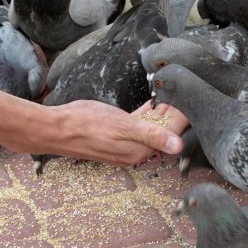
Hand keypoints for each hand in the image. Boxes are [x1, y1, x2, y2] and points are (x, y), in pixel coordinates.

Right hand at [39, 100, 188, 166]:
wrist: (57, 128)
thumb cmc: (86, 125)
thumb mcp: (122, 127)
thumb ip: (151, 135)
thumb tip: (178, 146)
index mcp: (138, 151)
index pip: (169, 135)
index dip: (181, 118)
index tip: (190, 101)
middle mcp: (133, 151)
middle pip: (161, 132)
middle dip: (173, 115)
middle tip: (183, 95)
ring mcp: (123, 145)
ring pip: (149, 129)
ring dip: (160, 114)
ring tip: (171, 97)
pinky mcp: (114, 138)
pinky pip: (135, 127)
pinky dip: (145, 116)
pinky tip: (150, 106)